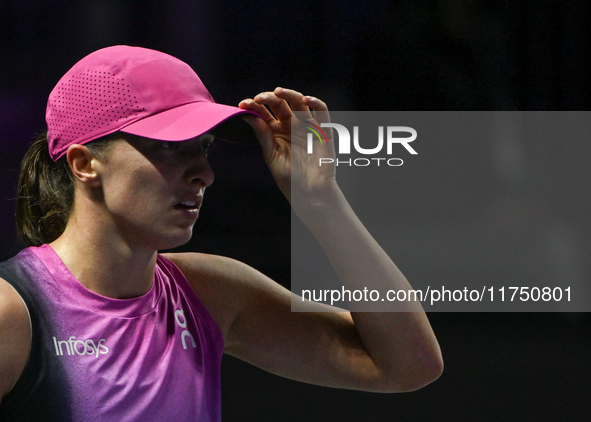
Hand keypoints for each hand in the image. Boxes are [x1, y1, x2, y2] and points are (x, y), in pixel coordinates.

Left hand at [239, 88, 335, 207]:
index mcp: (276, 132)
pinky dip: (316, 103)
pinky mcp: (324, 131)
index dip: (254, 106)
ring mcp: (307, 126)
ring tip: (278, 92)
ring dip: (289, 94)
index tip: (243, 104)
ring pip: (299, 103)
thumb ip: (263, 135)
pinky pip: (322, 112)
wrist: (309, 193)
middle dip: (269, 98)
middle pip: (280, 104)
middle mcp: (291, 126)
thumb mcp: (272, 155)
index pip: (264, 113)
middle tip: (259, 98)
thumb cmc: (290, 178)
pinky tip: (306, 99)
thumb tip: (247, 115)